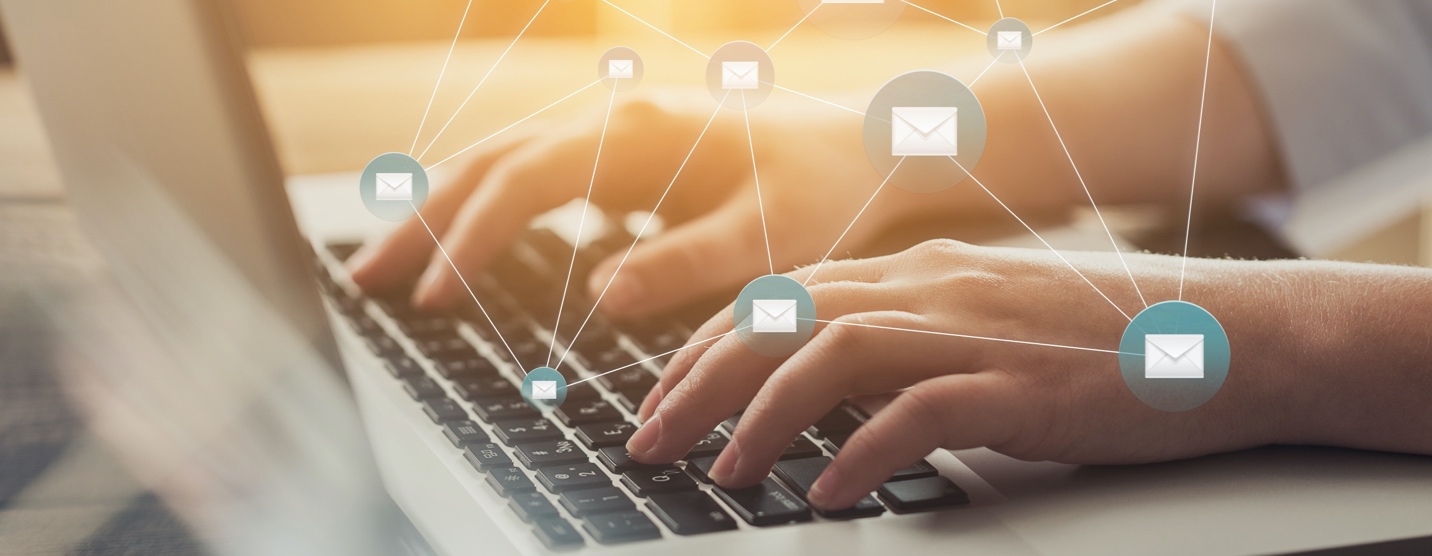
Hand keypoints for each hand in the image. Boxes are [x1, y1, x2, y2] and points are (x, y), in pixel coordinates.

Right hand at [348, 92, 909, 318]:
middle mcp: (608, 117)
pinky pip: (527, 172)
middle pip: (488, 163)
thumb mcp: (767, 237)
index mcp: (634, 132)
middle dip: (423, 221)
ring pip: (498, 161)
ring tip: (385, 263)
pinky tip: (456, 239)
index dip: (470, 241)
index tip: (433, 300)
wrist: (859, 145)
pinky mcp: (615, 150)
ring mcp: (607, 128)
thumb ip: (685, 264)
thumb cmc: (820, 189)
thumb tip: (601, 296)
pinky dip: (480, 205)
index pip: (522, 181)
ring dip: (439, 209)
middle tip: (364, 280)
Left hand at [625, 240, 1288, 510]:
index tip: (662, 396)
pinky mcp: (1022, 385)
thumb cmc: (1099, 337)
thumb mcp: (983, 318)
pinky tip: (830, 491)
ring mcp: (975, 330)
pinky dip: (863, 451)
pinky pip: (921, 412)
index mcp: (917, 269)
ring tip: (724, 471)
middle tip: (650, 440)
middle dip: (698, 382)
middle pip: (782, 321)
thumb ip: (907, 338)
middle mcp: (932, 287)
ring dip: (761, 416)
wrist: (1221, 335)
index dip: (707, 347)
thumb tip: (824, 391)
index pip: (781, 298)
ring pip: (832, 356)